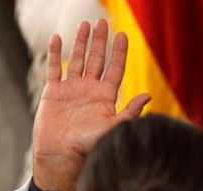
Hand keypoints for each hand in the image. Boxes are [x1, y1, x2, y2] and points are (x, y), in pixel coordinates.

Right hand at [33, 19, 150, 190]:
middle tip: (103, 22)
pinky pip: (55, 68)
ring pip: (77, 59)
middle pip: (97, 59)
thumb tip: (149, 96)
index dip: (119, 52)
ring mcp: (72, 89)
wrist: (62, 156)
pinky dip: (55, 53)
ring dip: (81, 42)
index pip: (115, 68)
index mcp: (106, 96)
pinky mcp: (54, 92)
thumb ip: (130, 111)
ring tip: (85, 24)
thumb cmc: (90, 146)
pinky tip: (57, 38)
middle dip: (100, 41)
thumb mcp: (113, 127)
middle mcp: (90, 89)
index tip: (123, 35)